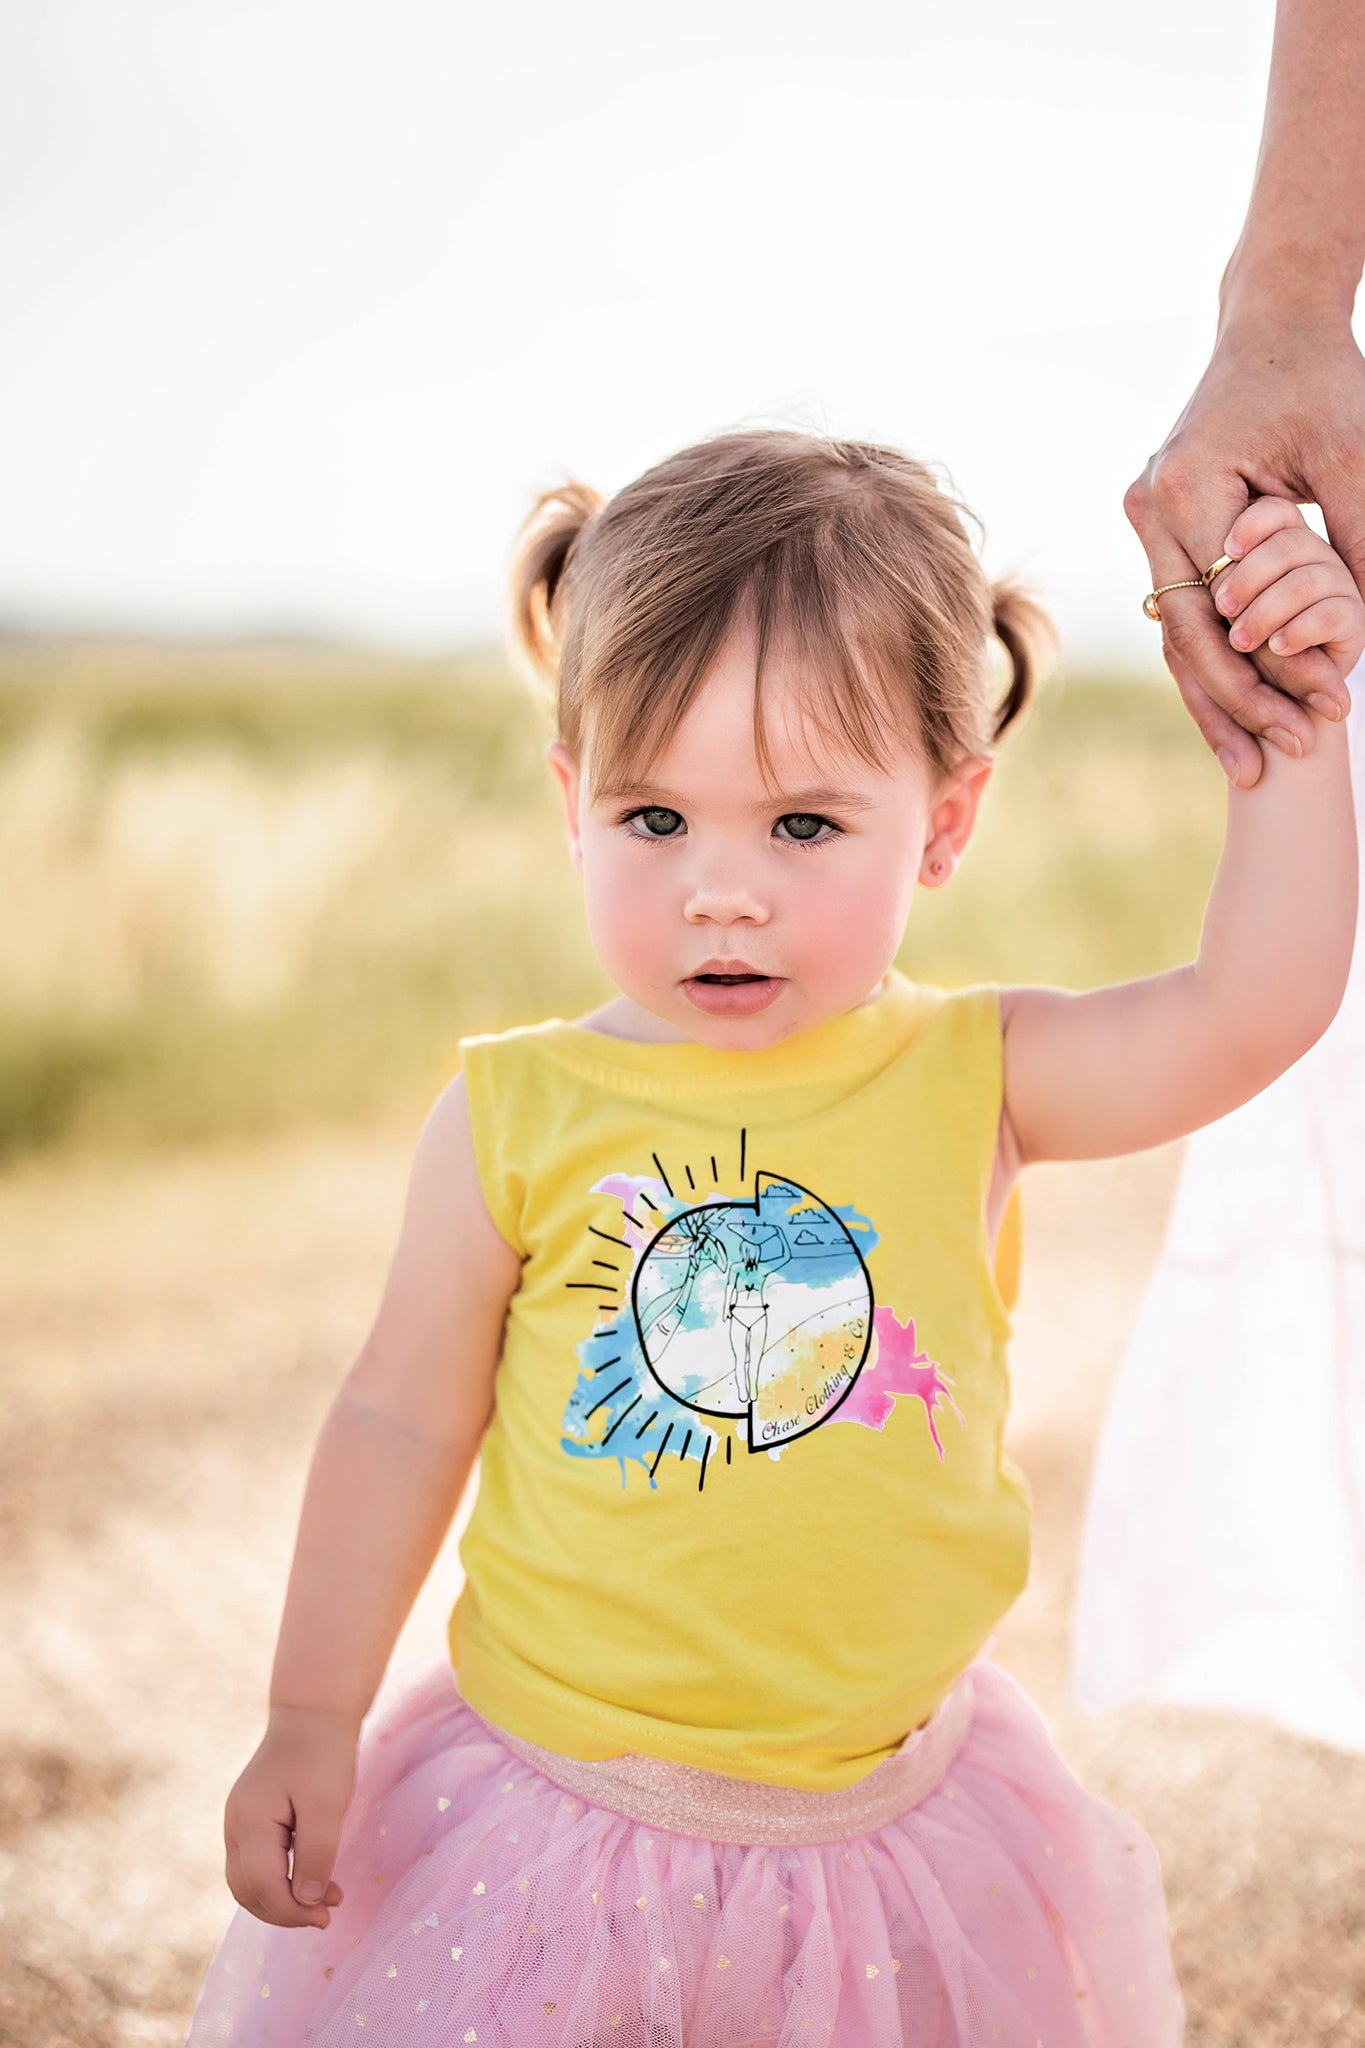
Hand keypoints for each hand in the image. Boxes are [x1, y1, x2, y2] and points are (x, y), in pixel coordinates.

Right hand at [223, 1704, 360, 1928]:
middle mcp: (235, 1826)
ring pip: (248, 1882)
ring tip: (326, 1900)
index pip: (262, 1887)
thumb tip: (308, 1902)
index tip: (326, 1917)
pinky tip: (312, 1878)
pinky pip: (255, 1864)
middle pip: (247, 1891)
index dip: (292, 1911)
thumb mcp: (328, 1806)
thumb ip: (316, 1855)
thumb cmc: (323, 1754)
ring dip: (282, 1899)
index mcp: (250, 1822)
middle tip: (326, 1915)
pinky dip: (279, 1880)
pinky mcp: (249, 1820)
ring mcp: (238, 1823)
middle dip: (285, 1912)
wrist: (313, 1713)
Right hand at [1125, 320, 1364, 784]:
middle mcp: (1151, 507)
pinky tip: (1234, 713)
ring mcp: (1146, 516)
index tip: (1328, 711)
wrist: (1275, 322)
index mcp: (1189, 489)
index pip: (1228, 609)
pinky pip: (1184, 610)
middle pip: (1188, 636)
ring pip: (1177, 634)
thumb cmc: (1322, 380)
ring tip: (1251, 762)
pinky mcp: (1159, 522)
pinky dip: (1214, 660)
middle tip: (1280, 759)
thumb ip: (1356, 552)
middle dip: (1238, 704)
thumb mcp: (1355, 462)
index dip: (1274, 672)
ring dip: (1217, 698)